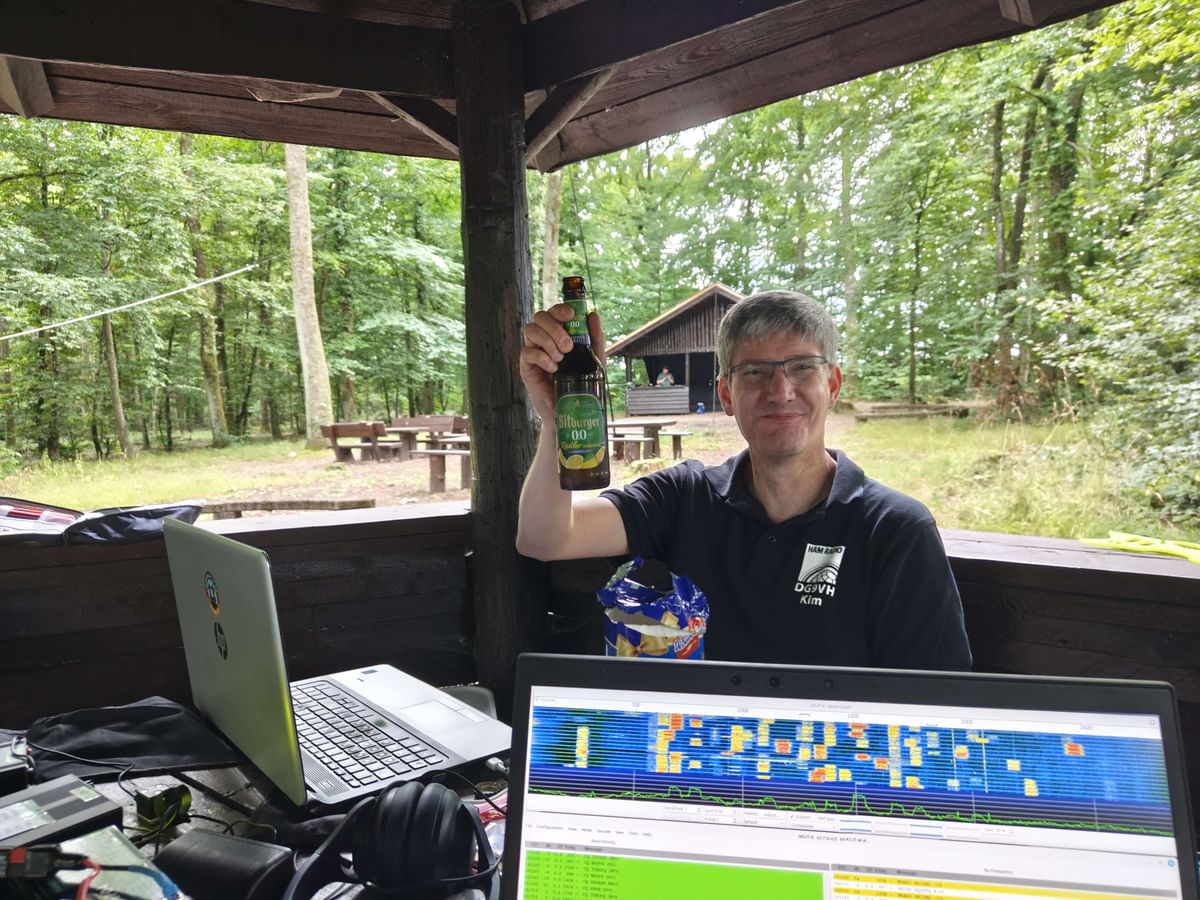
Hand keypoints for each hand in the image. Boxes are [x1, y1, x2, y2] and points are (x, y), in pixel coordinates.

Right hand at [520, 303, 605, 419]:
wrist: (570, 411)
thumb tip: (593, 315)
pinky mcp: (526, 367)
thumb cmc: (581, 384)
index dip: (560, 309)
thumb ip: (595, 339)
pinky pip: (527, 352)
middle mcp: (544, 340)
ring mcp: (534, 352)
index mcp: (558, 334)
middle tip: (568, 346)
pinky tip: (553, 368)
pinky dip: (541, 357)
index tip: (571, 316)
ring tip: (561, 358)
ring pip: (530, 330)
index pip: (553, 312)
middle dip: (554, 327)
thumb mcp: (594, 360)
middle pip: (539, 316)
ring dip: (548, 341)